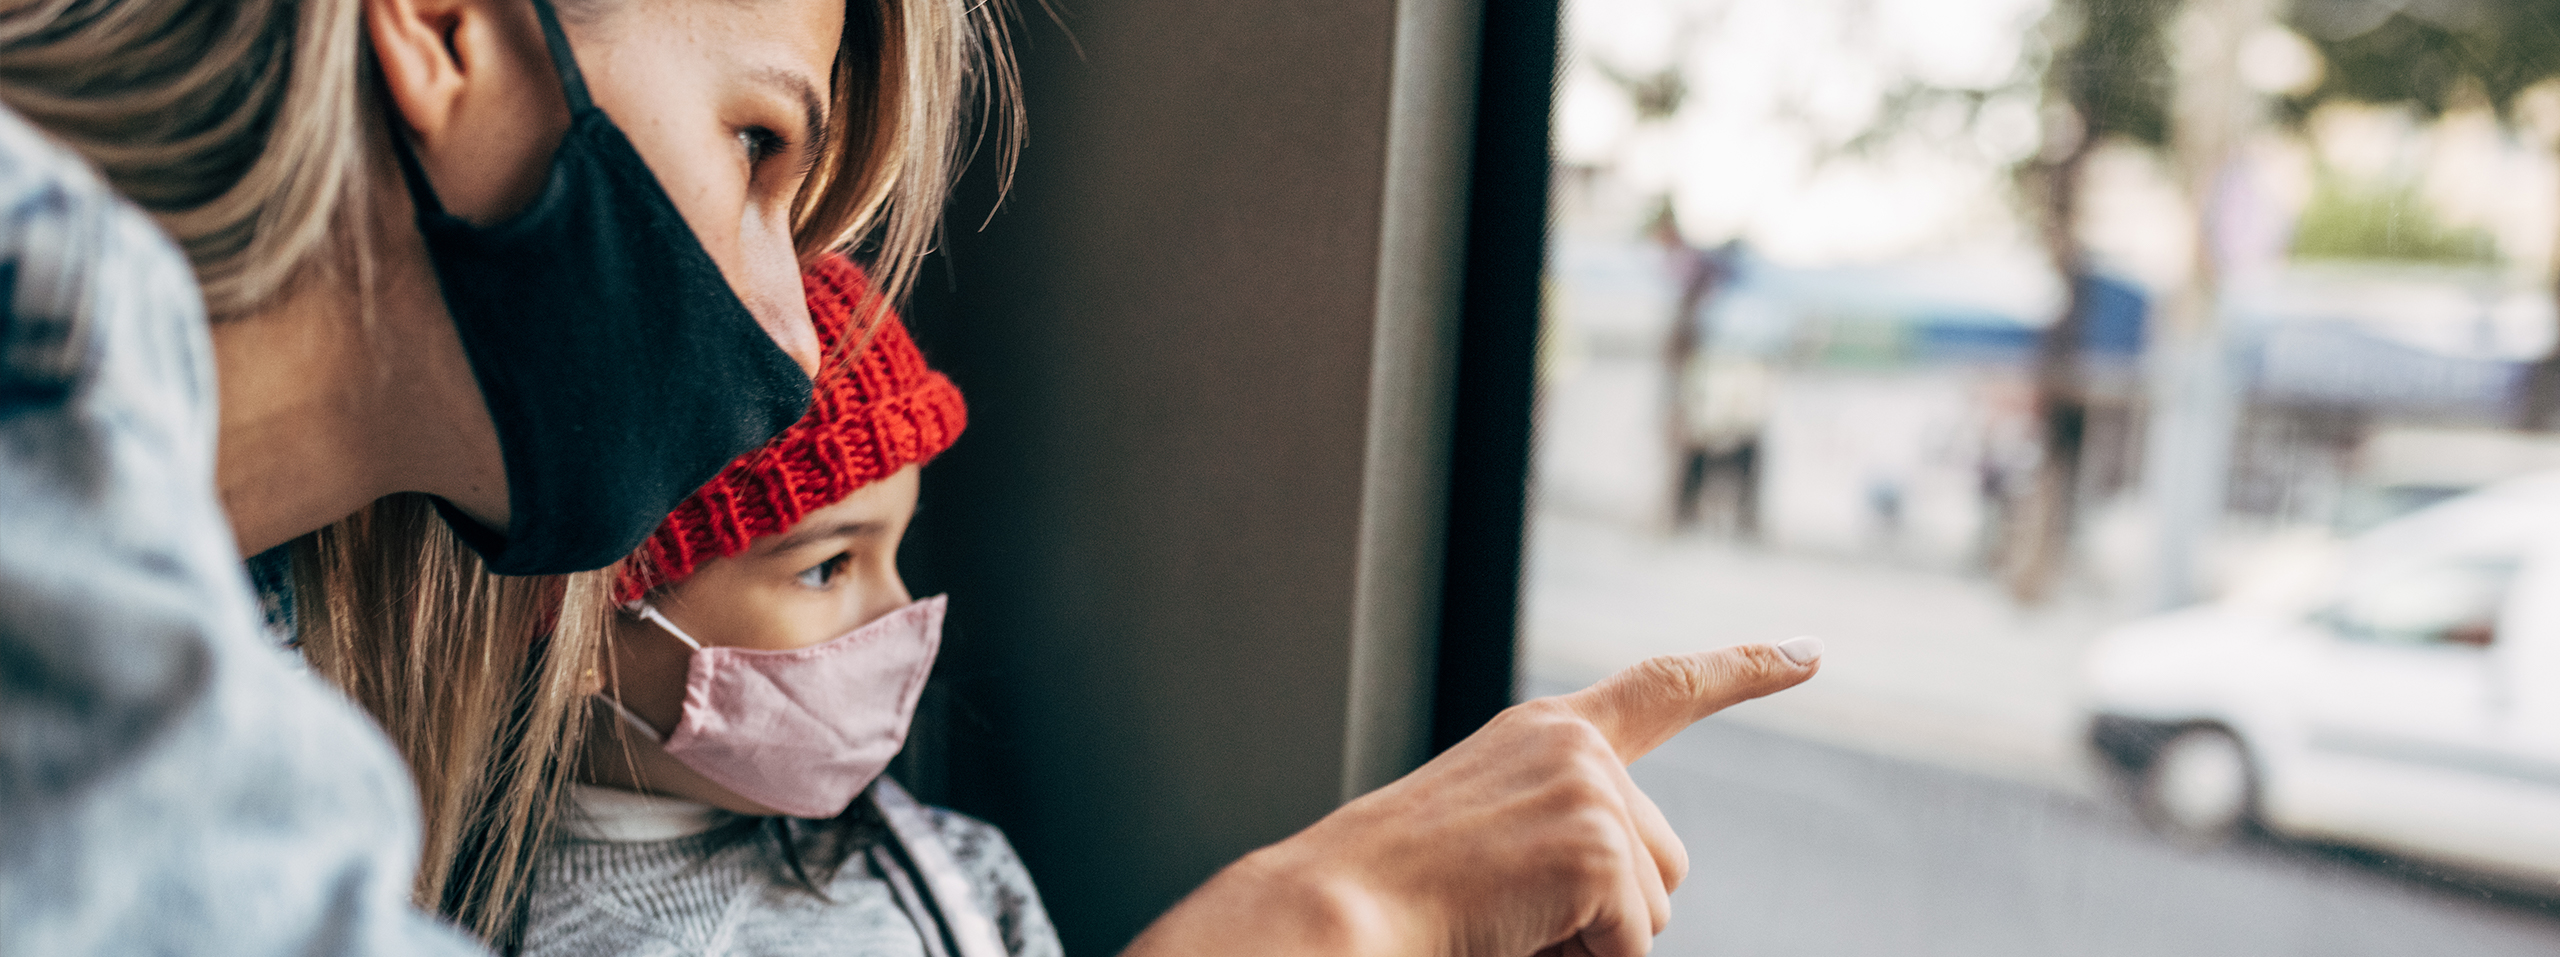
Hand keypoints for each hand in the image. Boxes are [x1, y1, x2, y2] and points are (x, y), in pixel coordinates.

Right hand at [1124, 638, 1822, 956]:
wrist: (1340, 906)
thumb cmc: (1397, 892)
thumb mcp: (1492, 835)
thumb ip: (1567, 826)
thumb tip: (1636, 888)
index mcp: (1543, 734)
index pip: (1663, 688)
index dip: (1744, 668)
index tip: (1810, 651)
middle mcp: (1574, 745)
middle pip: (1663, 858)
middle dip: (1608, 909)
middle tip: (1510, 909)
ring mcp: (1589, 790)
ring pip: (1654, 906)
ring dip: (1591, 938)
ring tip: (1502, 918)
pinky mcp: (1597, 845)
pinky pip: (1632, 944)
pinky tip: (1515, 932)